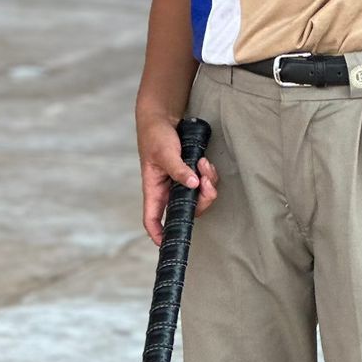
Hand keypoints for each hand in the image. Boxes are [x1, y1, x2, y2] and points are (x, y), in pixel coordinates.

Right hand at [137, 114, 217, 247]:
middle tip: (206, 182)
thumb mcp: (165, 152)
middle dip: (202, 200)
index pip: (152, 219)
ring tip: (203, 163)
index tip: (167, 243)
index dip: (158, 234)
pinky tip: (204, 161)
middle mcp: (168, 191)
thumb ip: (178, 169)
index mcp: (154, 190)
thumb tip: (193, 185)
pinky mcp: (191, 175)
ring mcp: (180, 183)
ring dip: (208, 183)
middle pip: (187, 211)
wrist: (163, 118)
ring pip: (199, 198)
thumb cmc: (156, 136)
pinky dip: (209, 174)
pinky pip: (205, 183)